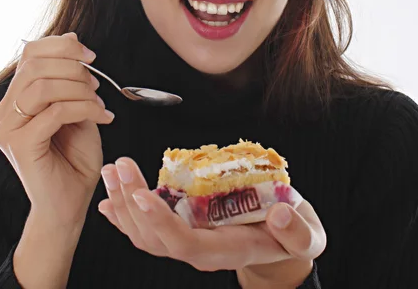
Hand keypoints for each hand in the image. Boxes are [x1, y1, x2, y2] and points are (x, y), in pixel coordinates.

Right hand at [0, 32, 114, 227]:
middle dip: (74, 68)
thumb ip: (71, 76)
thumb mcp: (76, 106)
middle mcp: (4, 112)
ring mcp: (9, 129)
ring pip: (44, 86)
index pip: (29, 54)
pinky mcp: (22, 145)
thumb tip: (72, 38)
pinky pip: (56, 112)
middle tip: (96, 84)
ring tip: (98, 102)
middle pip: (35, 65)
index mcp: (15, 99)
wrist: (70, 202)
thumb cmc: (73, 157)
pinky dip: (86, 108)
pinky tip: (103, 117)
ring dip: (80, 89)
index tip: (89, 56)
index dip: (61, 46)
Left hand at [98, 158, 325, 279]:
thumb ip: (297, 231)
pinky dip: (126, 214)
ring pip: (145, 233)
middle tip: (120, 167)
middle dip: (132, 204)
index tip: (142, 194)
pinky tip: (110, 200)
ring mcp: (188, 240)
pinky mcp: (184, 227)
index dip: (161, 222)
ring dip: (124, 203)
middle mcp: (200, 250)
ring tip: (112, 172)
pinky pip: (147, 228)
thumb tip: (283, 214)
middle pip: (156, 238)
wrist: (283, 239)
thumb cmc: (293, 233)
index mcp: (226, 251)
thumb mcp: (306, 233)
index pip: (185, 243)